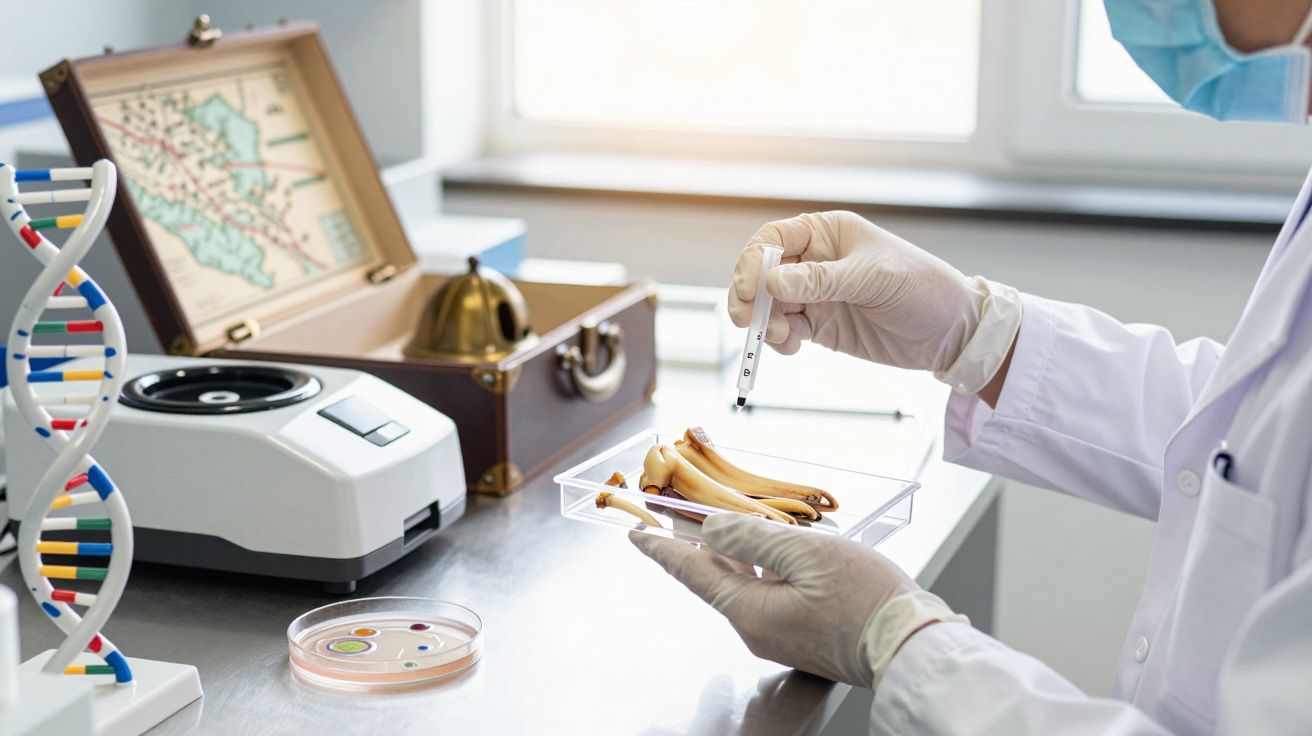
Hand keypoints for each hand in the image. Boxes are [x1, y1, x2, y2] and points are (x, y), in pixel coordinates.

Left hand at [630, 514, 960, 687]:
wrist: (911, 646)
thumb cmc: (867, 601)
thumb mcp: (806, 555)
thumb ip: (752, 539)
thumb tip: (713, 530)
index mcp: (750, 611)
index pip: (692, 573)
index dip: (662, 550)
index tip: (636, 536)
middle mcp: (757, 628)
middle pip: (714, 578)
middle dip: (693, 545)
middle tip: (674, 515)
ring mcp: (779, 634)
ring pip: (741, 584)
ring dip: (727, 553)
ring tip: (716, 523)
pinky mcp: (800, 633)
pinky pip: (764, 594)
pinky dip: (755, 567)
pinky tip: (764, 550)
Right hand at [728, 211, 1020, 393]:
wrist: (951, 332)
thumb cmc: (922, 288)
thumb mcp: (873, 279)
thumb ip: (822, 281)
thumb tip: (772, 281)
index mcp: (827, 233)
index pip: (774, 239)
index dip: (753, 261)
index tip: (749, 288)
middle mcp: (815, 261)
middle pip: (761, 273)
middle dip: (749, 295)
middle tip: (746, 318)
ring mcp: (815, 294)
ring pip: (767, 305)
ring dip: (763, 322)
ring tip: (782, 337)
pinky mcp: (819, 325)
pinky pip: (783, 329)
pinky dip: (778, 340)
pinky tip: (792, 347)